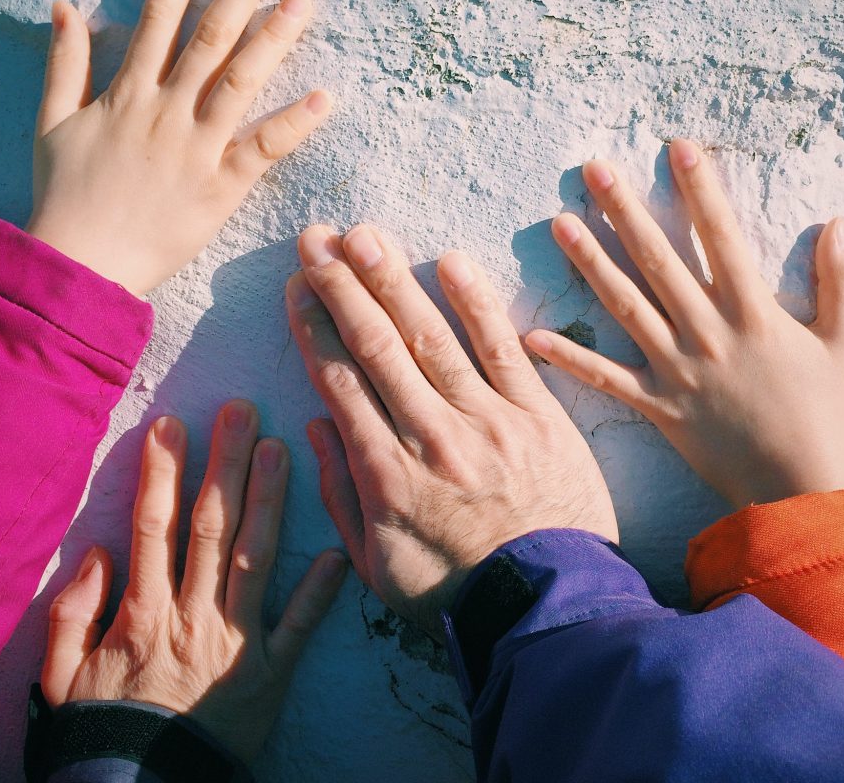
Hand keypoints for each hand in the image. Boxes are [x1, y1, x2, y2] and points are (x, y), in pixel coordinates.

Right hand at [27, 0, 331, 295]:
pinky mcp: (221, 188)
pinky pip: (263, 149)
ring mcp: (197, 148)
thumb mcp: (52, 123)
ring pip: (241, 81)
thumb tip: (66, 6)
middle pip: (210, 38)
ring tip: (303, 1)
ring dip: (273, 38)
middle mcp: (166, 111)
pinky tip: (324, 96)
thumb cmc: (66, 197)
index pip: (159, 19)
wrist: (82, 264)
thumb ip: (63, 63)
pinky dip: (293, 124)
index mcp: (127, 94)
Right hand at [42, 400, 346, 763]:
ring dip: (267, 501)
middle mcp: (193, 615)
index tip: (172, 424)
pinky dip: (319, 594)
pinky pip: (298, 628)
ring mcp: (236, 642)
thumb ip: (70, 613)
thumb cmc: (104, 727)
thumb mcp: (61, 676)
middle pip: (210, 527)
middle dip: (224, 464)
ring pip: (254, 559)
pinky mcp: (270, 673)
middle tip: (242, 411)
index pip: (154, 527)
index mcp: (144, 612)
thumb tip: (97, 550)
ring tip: (281, 449)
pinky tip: (337, 554)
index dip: (162, 473)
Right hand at [286, 225, 618, 636]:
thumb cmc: (455, 590)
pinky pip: (502, 349)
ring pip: (430, 337)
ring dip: (394, 281)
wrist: (546, 606)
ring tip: (366, 236)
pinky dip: (477, 304)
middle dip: (342, 287)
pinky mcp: (536, 413)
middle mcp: (428, 434)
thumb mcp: (375, 563)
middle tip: (317, 239)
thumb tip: (315, 426)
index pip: (338, 380)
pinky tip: (451, 262)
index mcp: (384, 472)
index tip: (297, 286)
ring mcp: (485, 419)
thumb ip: (342, 493)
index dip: (314, 326)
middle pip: (376, 346)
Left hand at [525, 139, 843, 508]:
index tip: (677, 148)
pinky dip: (570, 360)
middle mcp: (708, 333)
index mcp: (754, 313)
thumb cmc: (825, 413)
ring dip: (590, 263)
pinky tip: (531, 336)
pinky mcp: (657, 404)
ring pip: (626, 306)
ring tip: (559, 223)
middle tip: (594, 170)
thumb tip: (838, 222)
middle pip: (659, 261)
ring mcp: (676, 368)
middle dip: (625, 211)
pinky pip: (607, 379)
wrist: (799, 488)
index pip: (722, 238)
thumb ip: (842, 281)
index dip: (701, 190)